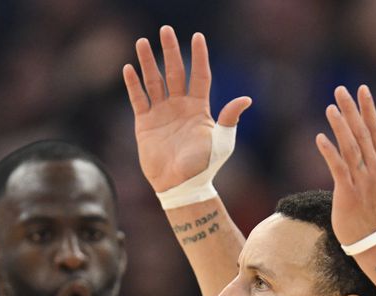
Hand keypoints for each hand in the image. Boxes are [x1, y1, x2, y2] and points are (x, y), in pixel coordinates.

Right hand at [123, 26, 250, 192]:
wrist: (181, 186)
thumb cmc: (204, 165)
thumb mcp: (222, 141)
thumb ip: (229, 118)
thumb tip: (245, 99)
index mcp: (199, 107)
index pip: (199, 75)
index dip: (199, 57)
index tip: (198, 37)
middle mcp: (180, 106)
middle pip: (174, 72)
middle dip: (170, 51)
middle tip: (165, 30)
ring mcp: (161, 113)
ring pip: (154, 81)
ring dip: (148, 62)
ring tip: (143, 42)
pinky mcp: (145, 124)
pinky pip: (138, 99)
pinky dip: (133, 85)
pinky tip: (129, 68)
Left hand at [314, 85, 375, 246]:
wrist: (374, 238)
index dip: (369, 109)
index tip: (362, 89)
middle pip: (363, 134)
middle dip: (352, 111)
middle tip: (341, 90)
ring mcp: (363, 180)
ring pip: (351, 147)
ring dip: (340, 126)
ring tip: (330, 108)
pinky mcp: (348, 192)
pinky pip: (338, 168)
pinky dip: (330, 152)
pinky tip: (320, 138)